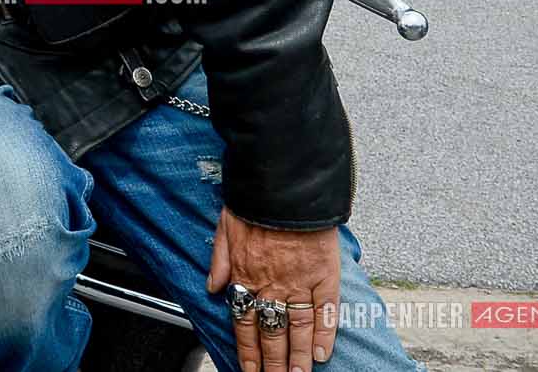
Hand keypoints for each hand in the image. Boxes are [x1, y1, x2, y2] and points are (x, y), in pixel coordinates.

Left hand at [206, 211, 340, 371]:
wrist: (284, 185)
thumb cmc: (254, 201)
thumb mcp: (225, 226)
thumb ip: (218, 260)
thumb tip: (212, 287)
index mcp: (245, 274)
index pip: (244, 323)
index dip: (248, 350)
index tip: (250, 369)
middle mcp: (271, 284)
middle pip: (271, 333)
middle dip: (273, 363)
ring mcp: (299, 282)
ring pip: (298, 329)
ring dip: (297, 357)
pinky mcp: (324, 275)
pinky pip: (325, 311)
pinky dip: (324, 334)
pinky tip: (321, 352)